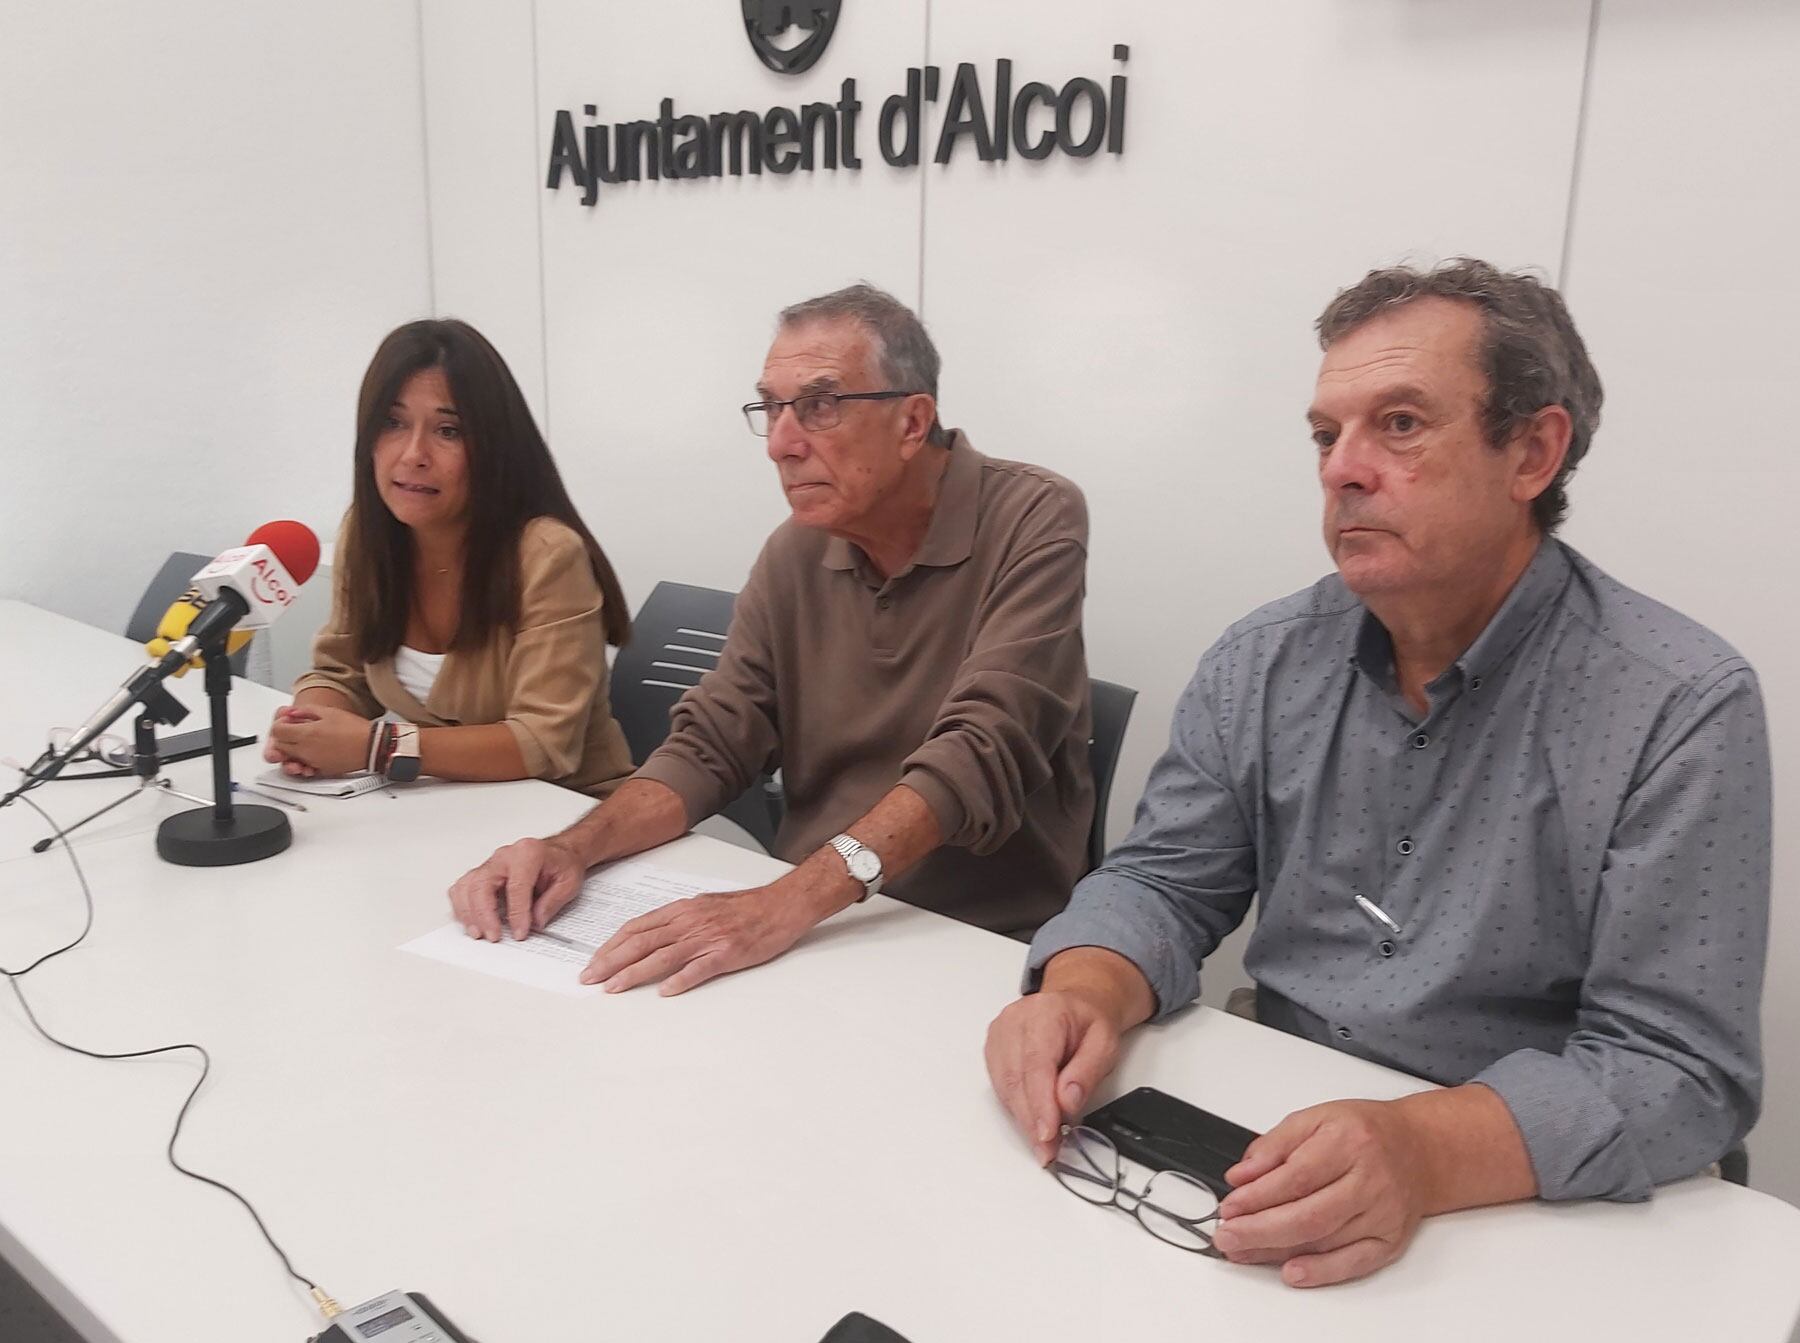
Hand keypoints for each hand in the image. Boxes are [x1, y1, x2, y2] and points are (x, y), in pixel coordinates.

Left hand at [266, 704, 371, 776]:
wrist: (371, 746)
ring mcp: (312, 762)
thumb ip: (306, 711)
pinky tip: (314, 750)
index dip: (281, 724)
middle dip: (284, 737)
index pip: (277, 731)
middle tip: (295, 729)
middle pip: (280, 745)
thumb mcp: (329, 712)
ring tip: (305, 740)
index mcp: (307, 734)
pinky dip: (303, 759)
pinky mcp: (320, 770)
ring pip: (289, 757)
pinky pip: (303, 765)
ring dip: (292, 749)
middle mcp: (306, 750)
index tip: (289, 721)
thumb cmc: (355, 730)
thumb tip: (293, 712)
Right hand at [448, 836, 587, 941]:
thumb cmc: (562, 863)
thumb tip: (535, 922)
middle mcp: (505, 856)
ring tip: (478, 933)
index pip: (516, 886)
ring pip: (467, 886)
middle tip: (494, 936)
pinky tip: (471, 921)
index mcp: (528, 853)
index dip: (517, 913)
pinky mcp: (482, 873)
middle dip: (485, 915)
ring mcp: (490, 864)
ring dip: (469, 913)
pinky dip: (462, 907)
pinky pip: (462, 888)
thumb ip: (551, 902)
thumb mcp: (569, 882)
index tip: (520, 932)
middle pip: (482, 885)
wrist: (559, 852)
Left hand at [579, 875, 824, 995]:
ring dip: (634, 973)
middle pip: (642, 942)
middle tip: (590, 978)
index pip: (637, 927)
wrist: (781, 905)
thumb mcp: (704, 906)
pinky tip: (665, 991)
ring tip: (614, 988)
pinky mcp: (727, 954)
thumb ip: (677, 921)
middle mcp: (690, 922)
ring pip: (662, 956)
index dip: (611, 946)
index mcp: (682, 910)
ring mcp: (708, 938)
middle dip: (611, 961)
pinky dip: (680, 980)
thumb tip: (650, 937)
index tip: (594, 961)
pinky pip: (699, 969)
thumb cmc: (745, 908)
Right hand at [984, 990, 1122, 1164]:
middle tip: (1048, 1149)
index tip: (1047, 1133)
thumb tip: (1067, 1102)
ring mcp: (1000, 1034)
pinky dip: (1016, 1108)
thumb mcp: (1104, 1043)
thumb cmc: (1088, 1022)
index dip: (1040, 1103)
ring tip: (1044, 1143)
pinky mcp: (994, 1049)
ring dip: (1023, 1119)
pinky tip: (1032, 1121)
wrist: (1075, 1004)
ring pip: (1004, 1086)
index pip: (1036, 1063)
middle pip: (1016, 1078)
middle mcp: (1015, 1021)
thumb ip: (1087, 1072)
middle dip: (1032, 1120)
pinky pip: (1001, 1086)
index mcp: (1045, 1012)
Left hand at [1212, 1099, 1428, 1287]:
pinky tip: (1291, 1271)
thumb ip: (1274, 1146)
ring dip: (1277, 1251)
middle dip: (1259, 1230)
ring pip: (1324, 1241)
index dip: (1257, 1196)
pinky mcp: (1390, 1240)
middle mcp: (1369, 1180)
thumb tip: (1241, 1175)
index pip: (1296, 1177)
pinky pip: (1353, 1262)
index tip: (1229, 1206)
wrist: (1418, 1149)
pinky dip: (1320, 1271)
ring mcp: (1382, 1214)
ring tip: (1243, 1250)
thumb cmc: (1364, 1132)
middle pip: (1308, 1215)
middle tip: (1227, 1236)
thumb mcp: (1315, 1118)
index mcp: (1347, 1142)